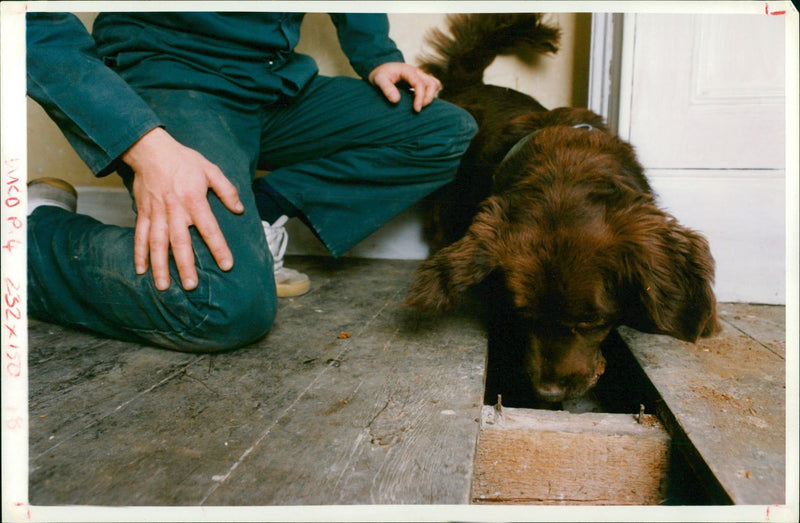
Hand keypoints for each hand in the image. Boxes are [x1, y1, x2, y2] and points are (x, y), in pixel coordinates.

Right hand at [121, 127, 243, 290]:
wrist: (150, 149)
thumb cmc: (183, 160)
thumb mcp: (210, 169)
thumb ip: (226, 190)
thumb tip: (239, 209)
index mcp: (194, 200)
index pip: (209, 228)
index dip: (218, 247)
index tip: (226, 265)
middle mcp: (174, 210)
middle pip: (180, 242)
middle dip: (185, 265)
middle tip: (191, 285)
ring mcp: (156, 212)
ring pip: (157, 243)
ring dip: (160, 266)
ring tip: (163, 286)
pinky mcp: (143, 212)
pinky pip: (140, 235)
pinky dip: (139, 253)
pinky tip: (140, 270)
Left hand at [368, 62, 441, 111]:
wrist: (381, 68)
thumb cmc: (380, 74)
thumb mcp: (379, 79)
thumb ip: (387, 88)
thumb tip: (396, 100)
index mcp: (408, 71)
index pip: (419, 84)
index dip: (420, 97)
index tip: (416, 109)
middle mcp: (417, 72)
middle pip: (432, 83)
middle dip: (428, 98)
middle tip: (418, 109)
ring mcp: (420, 76)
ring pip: (434, 84)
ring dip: (430, 96)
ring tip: (420, 106)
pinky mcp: (420, 81)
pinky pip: (432, 86)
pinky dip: (429, 94)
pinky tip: (420, 102)